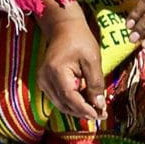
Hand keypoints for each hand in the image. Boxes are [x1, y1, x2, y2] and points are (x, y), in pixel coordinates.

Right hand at [38, 3, 106, 127]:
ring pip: (61, 104)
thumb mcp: (92, 60)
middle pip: (64, 104)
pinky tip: (86, 102)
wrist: (64, 28)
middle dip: (83, 112)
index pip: (70, 98)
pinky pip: (59, 98)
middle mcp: (45, 78)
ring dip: (78, 110)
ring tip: (96, 110)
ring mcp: (43, 81)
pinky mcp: (45, 82)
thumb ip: (95, 83)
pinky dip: (72, 103)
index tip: (100, 115)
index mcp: (56, 71)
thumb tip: (99, 105)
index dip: (85, 109)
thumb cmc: (79, 40)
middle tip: (102, 115)